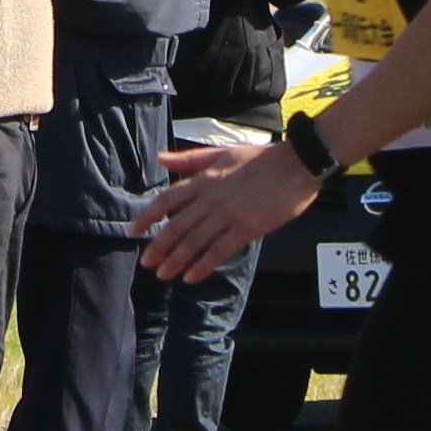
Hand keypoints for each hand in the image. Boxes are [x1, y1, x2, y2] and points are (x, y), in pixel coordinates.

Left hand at [133, 131, 323, 281]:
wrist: (296, 164)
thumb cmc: (261, 158)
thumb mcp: (221, 153)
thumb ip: (190, 159)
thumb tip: (161, 158)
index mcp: (204, 179)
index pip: (167, 200)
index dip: (147, 217)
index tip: (133, 230)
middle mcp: (211, 198)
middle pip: (177, 226)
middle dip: (159, 246)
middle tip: (147, 263)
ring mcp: (228, 214)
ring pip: (194, 241)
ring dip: (176, 260)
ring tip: (164, 275)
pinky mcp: (247, 228)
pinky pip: (219, 251)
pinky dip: (203, 266)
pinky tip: (192, 277)